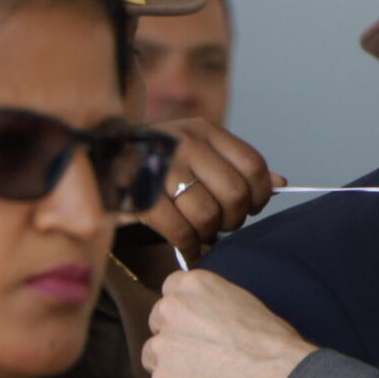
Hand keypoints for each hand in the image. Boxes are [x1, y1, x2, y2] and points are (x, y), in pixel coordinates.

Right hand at [136, 119, 282, 263]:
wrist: (98, 158)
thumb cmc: (156, 160)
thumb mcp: (197, 150)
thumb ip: (235, 165)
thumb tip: (280, 183)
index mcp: (204, 130)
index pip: (253, 166)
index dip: (259, 195)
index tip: (250, 207)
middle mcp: (185, 143)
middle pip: (235, 195)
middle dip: (233, 220)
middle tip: (221, 224)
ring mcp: (161, 168)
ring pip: (208, 216)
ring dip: (208, 234)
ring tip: (200, 233)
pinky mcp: (139, 195)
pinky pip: (179, 231)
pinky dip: (188, 246)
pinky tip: (187, 246)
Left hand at [145, 271, 319, 377]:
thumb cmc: (273, 344)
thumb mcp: (243, 303)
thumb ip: (211, 306)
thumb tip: (202, 320)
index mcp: (192, 285)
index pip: (170, 293)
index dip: (184, 314)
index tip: (197, 328)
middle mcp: (170, 310)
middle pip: (158, 326)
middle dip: (174, 341)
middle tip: (205, 358)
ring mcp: (162, 347)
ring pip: (154, 359)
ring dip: (173, 370)